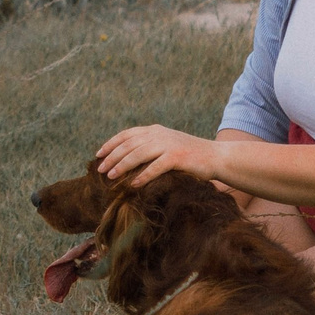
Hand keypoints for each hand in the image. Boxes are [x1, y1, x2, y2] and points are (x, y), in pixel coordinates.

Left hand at [95, 124, 225, 187]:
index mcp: (155, 130)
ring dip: (122, 166)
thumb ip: (149, 146)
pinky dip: (143, 176)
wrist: (216, 157)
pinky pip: (155, 167)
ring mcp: (168, 145)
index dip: (110, 144)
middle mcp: (159, 135)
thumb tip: (125, 157)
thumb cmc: (189, 156)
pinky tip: (133, 184)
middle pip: (129, 145)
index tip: (98, 154)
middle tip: (100, 170)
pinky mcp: (178, 157)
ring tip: (111, 176)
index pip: (126, 135)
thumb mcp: (167, 144)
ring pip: (138, 154)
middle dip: (112, 157)